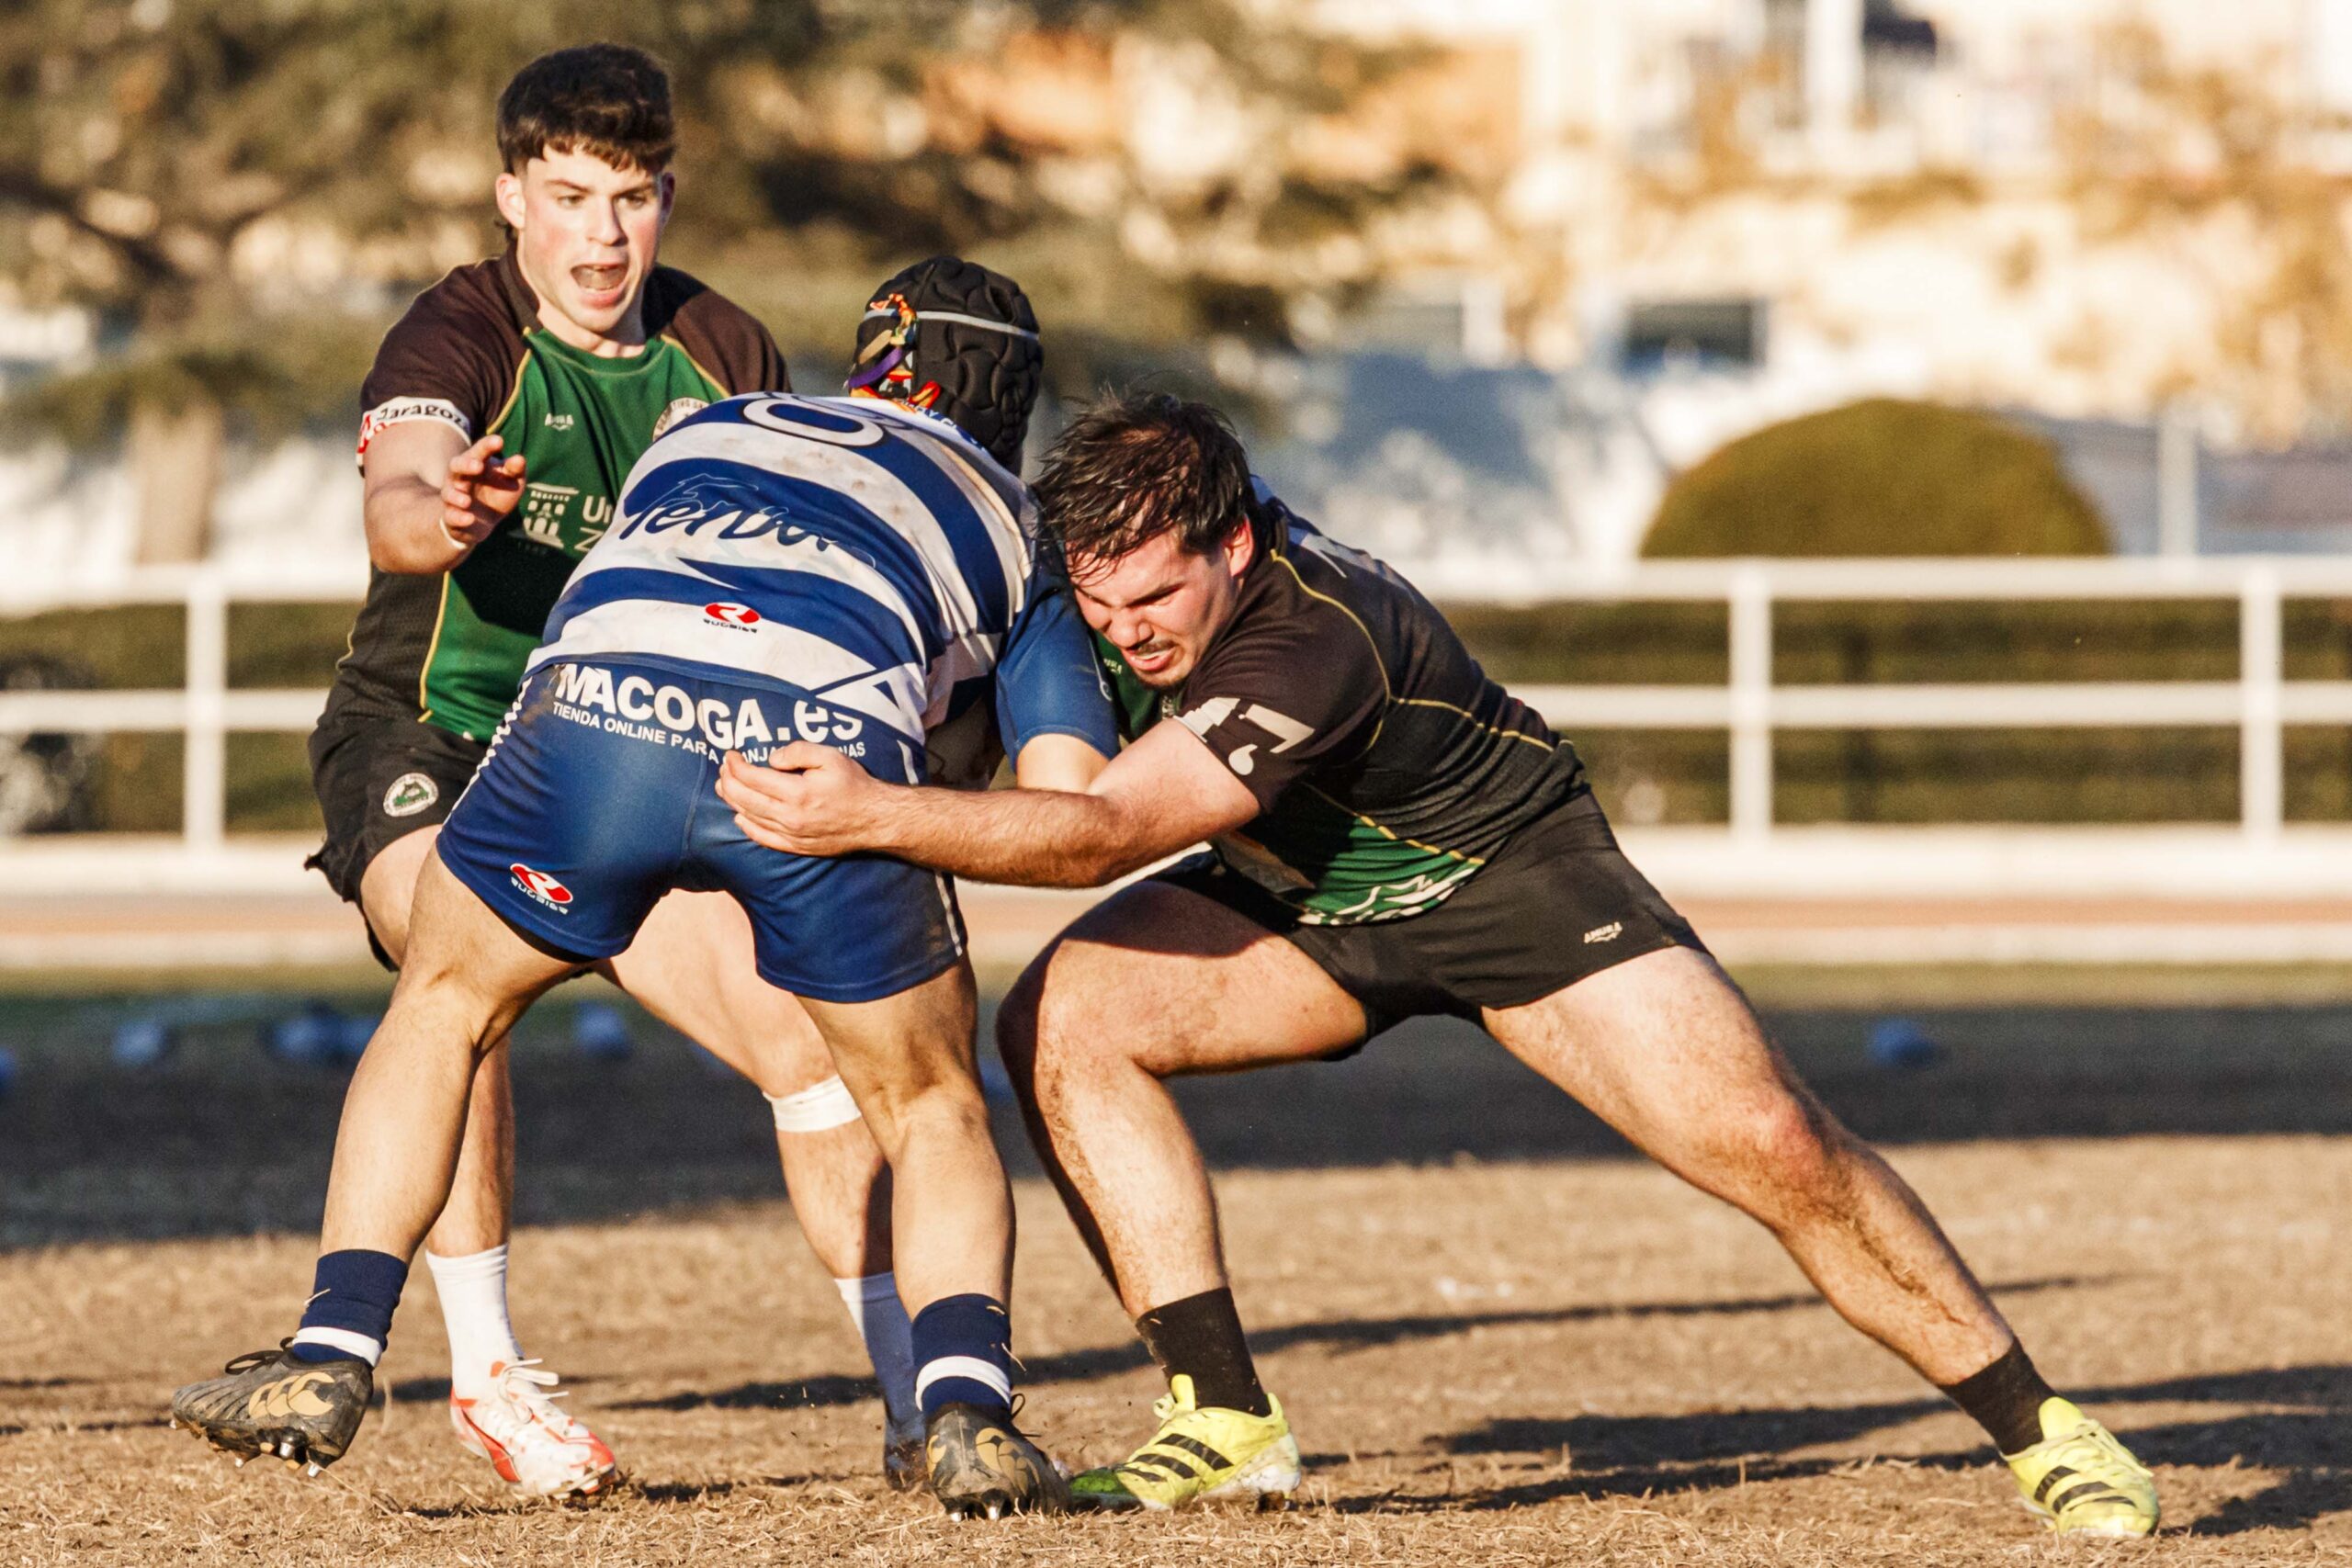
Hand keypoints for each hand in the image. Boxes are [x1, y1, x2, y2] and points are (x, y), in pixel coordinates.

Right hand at [441, 434, 525, 546]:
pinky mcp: (452, 516)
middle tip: (479, 466)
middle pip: (456, 465)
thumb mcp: (511, 482)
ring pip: (448, 493)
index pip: (479, 451)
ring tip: (467, 501)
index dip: (487, 445)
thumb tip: (519, 459)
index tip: (500, 441)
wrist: (483, 523)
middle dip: (465, 465)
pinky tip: (469, 519)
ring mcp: (453, 497)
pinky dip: (458, 517)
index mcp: (475, 463)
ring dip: (457, 496)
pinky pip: (451, 516)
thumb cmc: (498, 494)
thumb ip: (515, 470)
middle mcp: (460, 477)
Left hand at [718, 741, 888, 857]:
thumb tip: (770, 759)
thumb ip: (798, 751)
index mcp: (796, 792)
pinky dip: (747, 827)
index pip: (751, 777)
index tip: (730, 754)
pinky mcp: (797, 847)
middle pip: (744, 799)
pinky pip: (763, 838)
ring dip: (732, 801)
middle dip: (728, 781)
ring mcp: (792, 835)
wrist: (875, 819)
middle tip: (724, 769)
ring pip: (750, 818)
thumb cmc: (854, 785)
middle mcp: (790, 817)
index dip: (735, 765)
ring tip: (725, 787)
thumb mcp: (830, 756)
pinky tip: (740, 817)